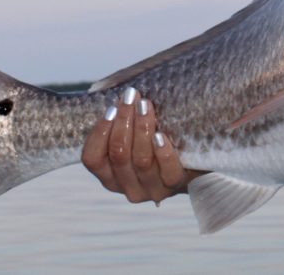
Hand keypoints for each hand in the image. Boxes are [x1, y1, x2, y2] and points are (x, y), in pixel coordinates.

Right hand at [81, 87, 198, 202]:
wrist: (191, 162)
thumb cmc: (155, 140)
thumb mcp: (133, 135)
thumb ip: (121, 121)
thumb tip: (119, 93)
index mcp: (109, 176)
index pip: (92, 159)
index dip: (99, 132)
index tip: (112, 108)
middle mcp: (127, 187)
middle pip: (119, 154)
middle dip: (123, 121)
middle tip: (131, 95)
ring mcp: (150, 190)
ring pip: (141, 160)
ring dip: (142, 128)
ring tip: (145, 105)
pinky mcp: (173, 186)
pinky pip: (167, 170)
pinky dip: (162, 151)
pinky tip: (161, 135)